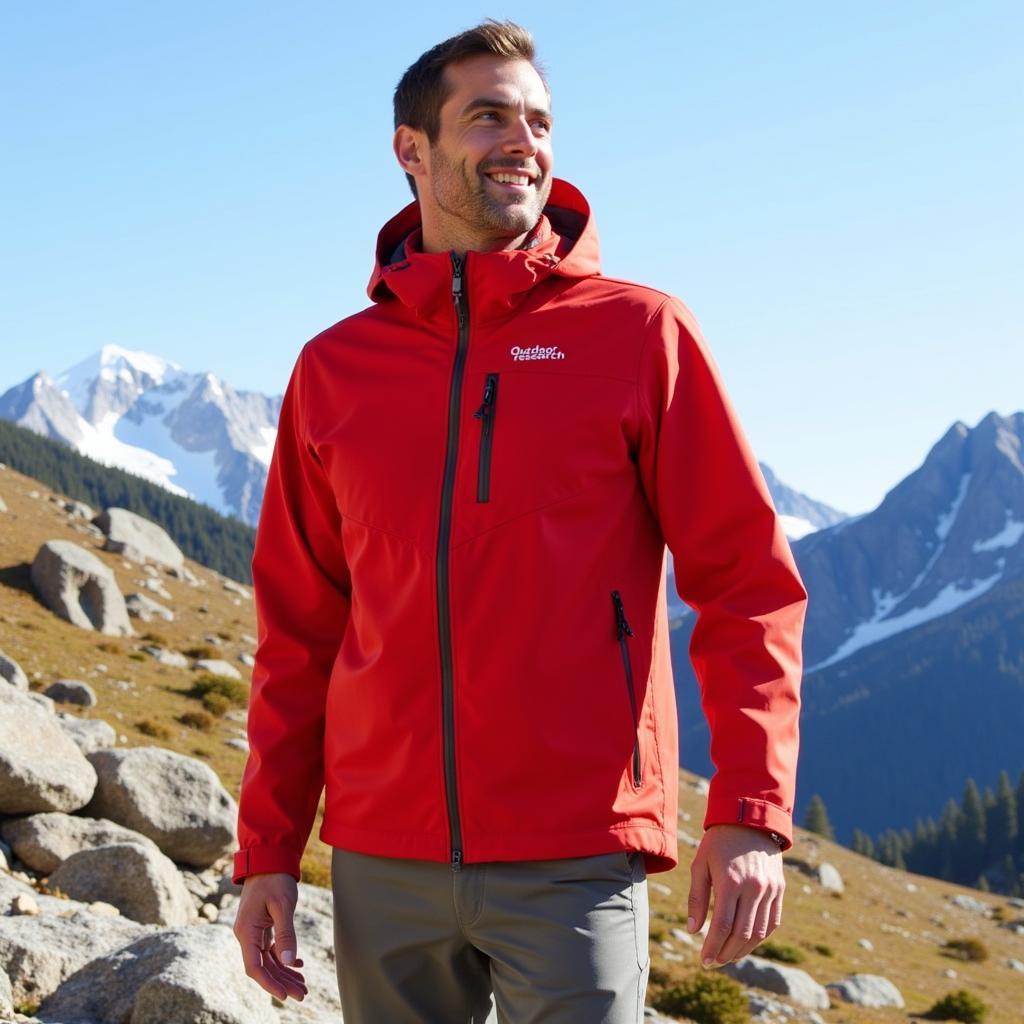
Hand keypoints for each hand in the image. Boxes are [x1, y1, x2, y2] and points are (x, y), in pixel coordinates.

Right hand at [232, 872, 307, 1000]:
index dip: (269, 984)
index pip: (255, 967)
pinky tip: (299, 964)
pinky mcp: (261, 927)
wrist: (269, 859)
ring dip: (284, 973)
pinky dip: (283, 959)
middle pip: (262, 967)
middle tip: (302, 994)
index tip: (285, 996)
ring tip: (303, 985)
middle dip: (282, 982)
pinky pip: (270, 950)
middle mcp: (246, 934)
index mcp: (246, 931)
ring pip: (267, 960)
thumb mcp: (283, 905)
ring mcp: (253, 932)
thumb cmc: (275, 879)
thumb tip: (289, 963)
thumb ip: (285, 934)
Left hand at [686, 823, 784, 968]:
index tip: (704, 961)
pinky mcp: (779, 889)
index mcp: (731, 881)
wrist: (750, 819)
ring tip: (727, 957)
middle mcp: (754, 888)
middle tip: (713, 963)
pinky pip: (772, 922)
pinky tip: (746, 943)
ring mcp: (770, 890)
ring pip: (759, 932)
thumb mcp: (701, 864)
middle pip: (742, 933)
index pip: (723, 926)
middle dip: (726, 953)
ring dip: (743, 950)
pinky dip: (759, 937)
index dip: (713, 947)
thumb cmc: (719, 842)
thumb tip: (693, 931)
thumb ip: (697, 898)